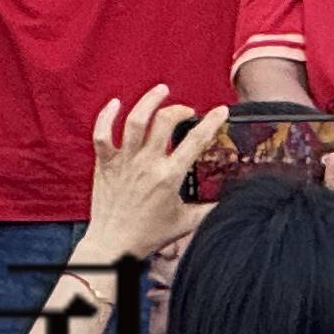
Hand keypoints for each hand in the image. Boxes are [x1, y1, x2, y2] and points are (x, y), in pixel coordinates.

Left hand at [81, 86, 225, 265]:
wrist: (115, 243)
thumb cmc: (151, 234)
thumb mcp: (187, 222)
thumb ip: (210, 208)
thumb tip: (231, 199)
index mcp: (170, 176)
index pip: (195, 142)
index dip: (210, 122)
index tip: (220, 110)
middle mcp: (147, 164)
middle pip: (164, 122)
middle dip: (179, 109)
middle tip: (186, 108)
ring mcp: (124, 161)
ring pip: (134, 121)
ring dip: (148, 101)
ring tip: (160, 90)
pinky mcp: (104, 162)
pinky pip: (101, 133)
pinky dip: (106, 115)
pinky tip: (115, 103)